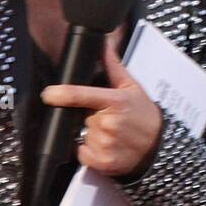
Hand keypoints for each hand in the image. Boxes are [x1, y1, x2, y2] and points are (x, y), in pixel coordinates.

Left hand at [41, 37, 162, 176]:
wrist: (157, 147)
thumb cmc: (144, 115)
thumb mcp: (132, 87)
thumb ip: (113, 65)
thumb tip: (103, 43)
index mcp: (114, 101)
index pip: (79, 95)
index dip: (59, 94)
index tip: (48, 94)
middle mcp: (108, 123)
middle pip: (79, 116)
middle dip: (87, 116)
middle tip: (107, 118)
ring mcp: (105, 144)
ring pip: (81, 135)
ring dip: (90, 134)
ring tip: (110, 134)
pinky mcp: (102, 162)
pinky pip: (82, 153)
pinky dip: (89, 151)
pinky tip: (106, 147)